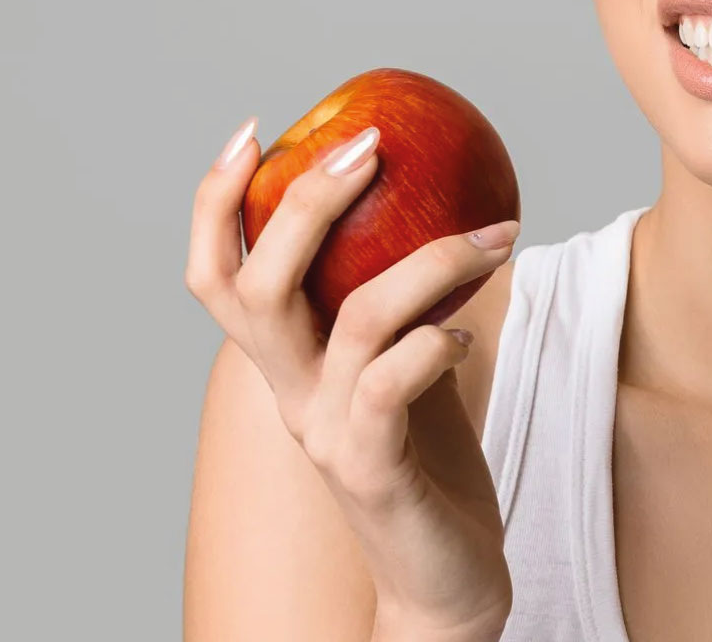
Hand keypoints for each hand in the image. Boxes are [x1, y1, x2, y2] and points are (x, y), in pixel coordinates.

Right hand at [186, 121, 513, 638]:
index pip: (219, 275)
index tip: (256, 130)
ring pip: (354, 320)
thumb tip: (444, 198)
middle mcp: (290, 395)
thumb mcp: (407, 364)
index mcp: (288, 364)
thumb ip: (402, 299)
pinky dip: (433, 343)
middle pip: (257, 286)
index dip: (217, 202)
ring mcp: (327, 435)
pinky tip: (469, 330)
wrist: (445, 580)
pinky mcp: (374, 473)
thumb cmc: (431, 463)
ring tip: (495, 234)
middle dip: (304, 202)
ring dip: (429, 261)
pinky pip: (391, 387)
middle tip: (369, 145)